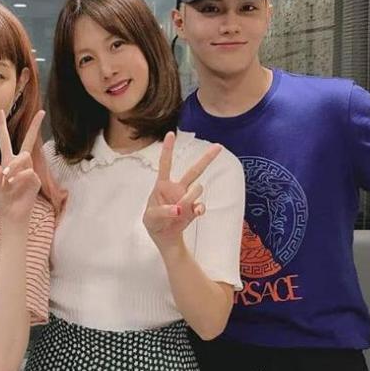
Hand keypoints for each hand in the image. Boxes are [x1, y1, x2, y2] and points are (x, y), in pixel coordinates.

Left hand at [0, 109, 44, 225]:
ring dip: (14, 166)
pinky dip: (19, 178)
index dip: (2, 126)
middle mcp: (20, 163)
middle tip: (42, 112)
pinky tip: (14, 185)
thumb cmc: (1, 201)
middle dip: (35, 126)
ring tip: (8, 180)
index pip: (5, 140)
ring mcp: (29, 170)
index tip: (0, 111)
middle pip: (28, 141)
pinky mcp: (36, 180)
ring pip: (24, 158)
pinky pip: (28, 173)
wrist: (11, 215)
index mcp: (7, 161)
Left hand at [143, 131, 221, 255]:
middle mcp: (178, 188)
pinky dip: (199, 208)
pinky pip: (201, 206)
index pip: (166, 163)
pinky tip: (196, 212)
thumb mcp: (151, 217)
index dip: (168, 149)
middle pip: (194, 171)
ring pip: (197, 189)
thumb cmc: (153, 222)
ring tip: (179, 211)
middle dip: (206, 158)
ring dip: (189, 197)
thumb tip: (179, 209)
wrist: (164, 236)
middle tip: (219, 146)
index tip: (171, 133)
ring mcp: (188, 198)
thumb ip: (162, 211)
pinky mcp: (194, 210)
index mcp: (163, 185)